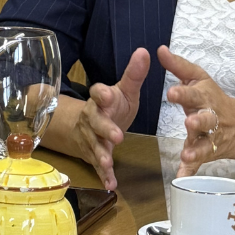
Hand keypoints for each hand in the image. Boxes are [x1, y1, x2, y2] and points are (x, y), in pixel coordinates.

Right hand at [70, 48, 149, 191]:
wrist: (90, 124)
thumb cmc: (112, 106)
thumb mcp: (125, 90)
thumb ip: (134, 74)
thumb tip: (144, 51)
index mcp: (100, 100)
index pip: (97, 93)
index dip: (102, 95)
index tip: (108, 95)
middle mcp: (92, 117)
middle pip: (95, 122)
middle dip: (104, 128)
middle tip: (117, 136)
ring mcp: (91, 137)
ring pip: (94, 145)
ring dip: (101, 154)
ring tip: (108, 161)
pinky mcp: (93, 154)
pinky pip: (97, 165)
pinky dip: (103, 174)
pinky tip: (110, 183)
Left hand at [160, 46, 234, 173]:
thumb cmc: (211, 97)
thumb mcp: (197, 79)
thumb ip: (178, 66)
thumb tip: (159, 49)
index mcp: (205, 97)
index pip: (194, 94)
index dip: (184, 94)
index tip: (171, 94)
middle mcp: (211, 117)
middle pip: (207, 119)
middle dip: (199, 121)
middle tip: (189, 122)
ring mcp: (211, 137)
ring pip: (206, 143)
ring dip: (198, 149)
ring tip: (187, 154)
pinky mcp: (208, 152)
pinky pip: (200, 163)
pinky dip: (191, 170)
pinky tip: (181, 177)